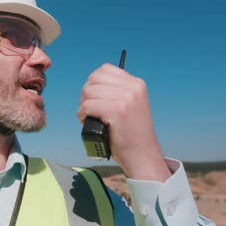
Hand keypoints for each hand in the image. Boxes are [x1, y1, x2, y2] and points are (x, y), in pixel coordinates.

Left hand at [77, 64, 170, 181]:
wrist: (143, 156)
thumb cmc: (131, 134)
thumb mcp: (131, 105)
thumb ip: (117, 92)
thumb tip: (91, 84)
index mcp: (136, 84)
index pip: (105, 69)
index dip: (93, 83)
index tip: (94, 98)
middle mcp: (133, 88)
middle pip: (94, 79)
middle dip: (86, 94)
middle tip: (88, 109)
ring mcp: (126, 99)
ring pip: (89, 92)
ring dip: (83, 105)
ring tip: (88, 116)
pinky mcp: (117, 112)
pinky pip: (88, 105)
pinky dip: (82, 114)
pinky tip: (86, 121)